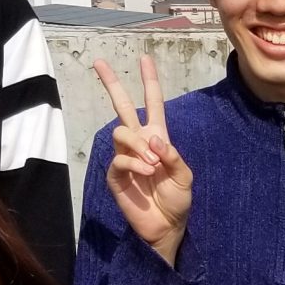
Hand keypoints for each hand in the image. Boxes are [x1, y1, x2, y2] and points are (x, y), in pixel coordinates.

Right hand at [94, 55, 193, 264]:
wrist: (166, 226)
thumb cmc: (177, 200)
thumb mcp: (185, 176)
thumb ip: (173, 156)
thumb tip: (153, 140)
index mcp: (158, 138)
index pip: (152, 103)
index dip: (149, 81)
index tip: (144, 59)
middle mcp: (139, 143)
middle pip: (121, 106)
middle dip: (111, 83)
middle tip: (99, 62)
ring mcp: (125, 157)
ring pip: (121, 132)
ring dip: (138, 145)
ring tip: (153, 164)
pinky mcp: (115, 175)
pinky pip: (118, 158)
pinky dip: (134, 162)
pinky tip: (146, 171)